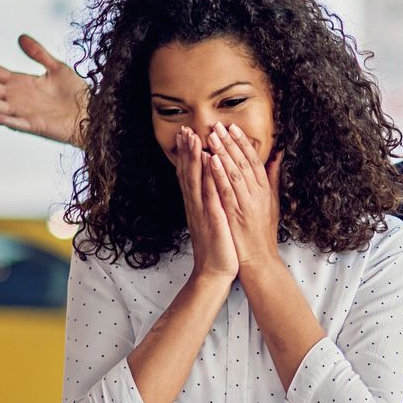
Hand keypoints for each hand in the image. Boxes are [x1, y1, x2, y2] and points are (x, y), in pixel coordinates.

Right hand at [0, 34, 87, 145]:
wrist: (92, 113)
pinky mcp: (34, 125)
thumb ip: (38, 54)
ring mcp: (23, 112)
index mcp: (19, 83)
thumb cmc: (75, 92)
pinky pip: (16, 123)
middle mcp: (16, 98)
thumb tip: (20, 37)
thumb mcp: (57, 68)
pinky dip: (5, 120)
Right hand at [168, 127, 236, 282]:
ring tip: (194, 141)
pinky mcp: (213, 223)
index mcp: (197, 205)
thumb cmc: (217, 245)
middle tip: (185, 130)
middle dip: (187, 151)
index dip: (186, 155)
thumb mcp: (213, 219)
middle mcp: (196, 206)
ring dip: (195, 161)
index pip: (189, 175)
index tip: (186, 134)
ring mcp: (203, 214)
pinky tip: (211, 169)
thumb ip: (211, 201)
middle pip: (188, 174)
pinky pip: (211, 200)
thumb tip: (211, 185)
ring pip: (196, 183)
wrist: (214, 272)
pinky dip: (210, 183)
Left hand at [205, 123, 283, 273]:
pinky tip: (211, 160)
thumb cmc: (262, 233)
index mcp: (265, 191)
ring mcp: (246, 204)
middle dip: (230, 142)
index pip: (254, 161)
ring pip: (234, 172)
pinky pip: (226, 190)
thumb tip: (277, 155)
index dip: (243, 143)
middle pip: (243, 163)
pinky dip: (218, 174)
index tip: (233, 128)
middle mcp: (257, 195)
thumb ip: (274, 178)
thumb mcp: (272, 203)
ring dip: (223, 153)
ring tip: (211, 136)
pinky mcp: (236, 214)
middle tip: (218, 125)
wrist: (259, 260)